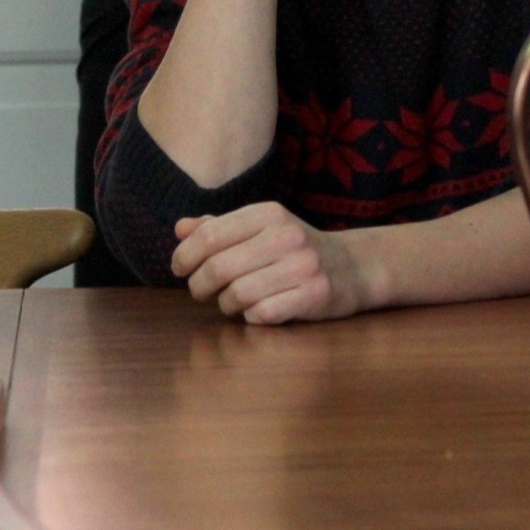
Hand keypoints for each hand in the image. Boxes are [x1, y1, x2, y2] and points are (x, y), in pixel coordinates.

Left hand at [172, 203, 377, 323]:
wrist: (351, 268)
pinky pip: (262, 314)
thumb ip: (218, 228)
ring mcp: (303, 266)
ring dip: (225, 304)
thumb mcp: (258, 229)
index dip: (185, 255)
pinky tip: (257, 310)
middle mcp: (287, 236)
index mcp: (268, 213)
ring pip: (237, 294)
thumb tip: (179, 229)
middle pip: (219, 267)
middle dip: (199, 285)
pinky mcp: (314, 296)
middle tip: (199, 291)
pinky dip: (251, 317)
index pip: (210, 234)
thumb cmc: (291, 249)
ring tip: (231, 301)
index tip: (179, 268)